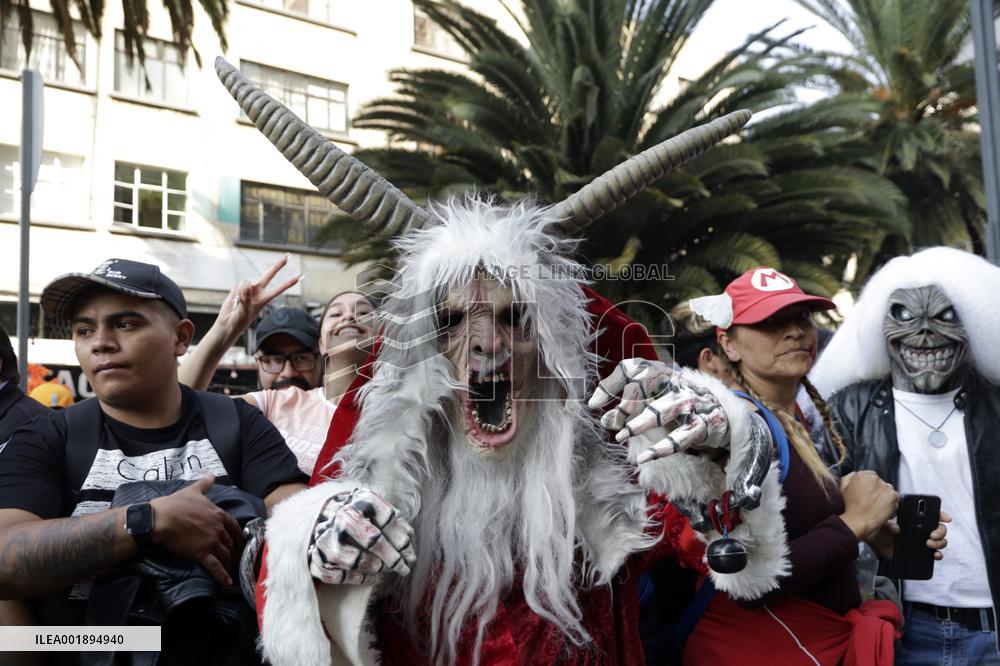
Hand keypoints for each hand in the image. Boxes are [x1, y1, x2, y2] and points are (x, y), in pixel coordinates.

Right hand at [149, 475, 242, 585]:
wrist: (161, 518)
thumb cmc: (175, 503)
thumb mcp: (193, 491)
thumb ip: (204, 484)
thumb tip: (211, 475)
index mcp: (218, 514)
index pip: (233, 526)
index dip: (237, 534)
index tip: (238, 540)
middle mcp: (218, 528)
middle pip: (229, 541)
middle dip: (231, 549)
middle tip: (231, 555)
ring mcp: (211, 542)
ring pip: (224, 554)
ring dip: (227, 562)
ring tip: (228, 568)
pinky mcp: (202, 554)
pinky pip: (215, 567)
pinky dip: (222, 576)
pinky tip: (227, 582)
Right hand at [215, 255, 300, 344]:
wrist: (228, 322)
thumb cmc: (239, 321)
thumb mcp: (245, 311)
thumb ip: (247, 298)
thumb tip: (248, 286)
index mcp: (264, 299)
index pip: (278, 289)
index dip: (287, 283)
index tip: (299, 277)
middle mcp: (258, 292)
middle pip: (269, 275)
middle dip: (278, 266)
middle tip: (288, 256)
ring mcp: (248, 289)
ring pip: (246, 281)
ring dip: (242, 291)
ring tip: (239, 302)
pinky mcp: (239, 288)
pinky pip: (238, 284)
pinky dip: (236, 291)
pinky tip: (235, 299)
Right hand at [309, 488, 415, 584]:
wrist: (317, 513)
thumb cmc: (355, 512)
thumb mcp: (374, 507)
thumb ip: (392, 519)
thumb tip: (409, 536)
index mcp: (360, 500)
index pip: (387, 520)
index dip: (402, 540)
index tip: (410, 555)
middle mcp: (342, 516)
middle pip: (372, 539)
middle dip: (393, 558)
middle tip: (405, 568)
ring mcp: (325, 537)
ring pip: (354, 560)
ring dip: (374, 567)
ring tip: (384, 569)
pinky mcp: (314, 557)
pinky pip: (337, 575)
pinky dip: (356, 578)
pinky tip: (370, 576)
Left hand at [588, 358, 729, 462]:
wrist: (719, 412)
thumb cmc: (676, 403)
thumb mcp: (653, 397)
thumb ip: (626, 405)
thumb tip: (600, 415)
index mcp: (662, 373)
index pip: (634, 369)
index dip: (611, 384)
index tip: (593, 404)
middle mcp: (676, 383)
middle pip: (649, 385)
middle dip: (627, 403)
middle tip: (609, 422)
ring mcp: (691, 403)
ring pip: (663, 409)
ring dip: (640, 423)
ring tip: (621, 436)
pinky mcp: (703, 425)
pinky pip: (680, 438)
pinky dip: (661, 448)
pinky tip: (644, 458)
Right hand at [838, 471, 899, 540]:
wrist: (858, 520)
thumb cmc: (850, 507)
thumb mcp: (843, 488)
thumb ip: (849, 477)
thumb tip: (855, 474)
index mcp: (862, 475)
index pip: (870, 476)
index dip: (868, 486)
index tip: (867, 493)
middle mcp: (875, 478)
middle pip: (879, 482)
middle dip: (877, 490)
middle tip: (871, 501)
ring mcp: (885, 487)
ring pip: (887, 490)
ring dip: (884, 496)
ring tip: (876, 506)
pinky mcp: (893, 496)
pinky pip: (895, 497)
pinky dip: (891, 503)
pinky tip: (882, 508)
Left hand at [866, 510, 950, 559]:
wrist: (877, 546)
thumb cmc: (880, 531)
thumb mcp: (883, 526)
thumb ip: (889, 525)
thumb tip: (896, 528)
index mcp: (914, 519)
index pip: (931, 514)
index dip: (941, 515)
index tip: (946, 518)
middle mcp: (922, 529)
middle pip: (940, 528)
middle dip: (940, 531)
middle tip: (932, 535)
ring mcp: (923, 540)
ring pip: (940, 540)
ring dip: (939, 542)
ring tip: (929, 544)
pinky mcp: (923, 552)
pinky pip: (935, 553)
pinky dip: (938, 554)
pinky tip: (935, 554)